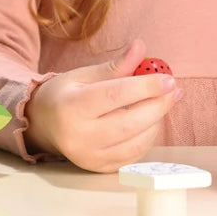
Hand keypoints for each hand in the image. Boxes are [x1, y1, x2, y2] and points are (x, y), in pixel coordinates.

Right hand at [24, 39, 181, 171]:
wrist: (42, 124)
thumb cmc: (65, 94)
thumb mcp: (84, 75)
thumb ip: (115, 66)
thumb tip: (141, 48)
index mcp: (71, 107)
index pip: (115, 96)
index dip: (145, 87)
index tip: (168, 79)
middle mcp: (79, 136)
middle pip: (129, 122)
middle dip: (157, 105)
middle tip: (174, 90)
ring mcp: (89, 156)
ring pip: (135, 142)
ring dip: (156, 121)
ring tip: (164, 102)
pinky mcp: (99, 168)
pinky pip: (133, 155)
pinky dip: (147, 137)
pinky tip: (151, 121)